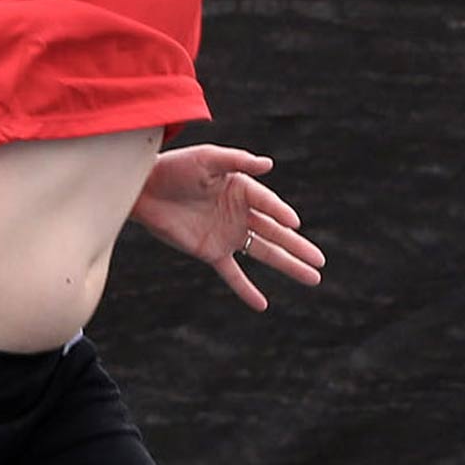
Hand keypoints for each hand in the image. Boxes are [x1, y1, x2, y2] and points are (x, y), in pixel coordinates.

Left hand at [129, 145, 325, 310]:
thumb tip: (268, 164)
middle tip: (321, 261)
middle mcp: (239, 213)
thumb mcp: (206, 159)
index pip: (268, 203)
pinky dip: (246, 289)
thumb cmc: (175, 167)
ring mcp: (227, 234)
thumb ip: (237, 161)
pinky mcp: (210, 251)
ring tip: (313, 278)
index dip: (280, 213)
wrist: (142, 188)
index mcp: (242, 188)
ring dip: (287, 265)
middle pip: (275, 233)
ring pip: (263, 253)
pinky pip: (232, 273)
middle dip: (298, 247)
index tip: (293, 224)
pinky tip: (262, 305)